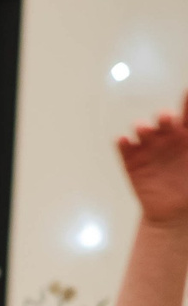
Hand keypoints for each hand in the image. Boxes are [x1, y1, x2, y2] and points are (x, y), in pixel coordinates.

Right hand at [117, 94, 187, 226]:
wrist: (172, 212)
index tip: (187, 93)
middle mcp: (169, 137)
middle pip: (166, 120)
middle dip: (165, 117)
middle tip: (166, 117)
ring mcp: (149, 148)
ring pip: (143, 130)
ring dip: (142, 127)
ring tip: (143, 129)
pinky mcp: (132, 162)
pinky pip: (125, 148)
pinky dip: (123, 143)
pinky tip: (123, 141)